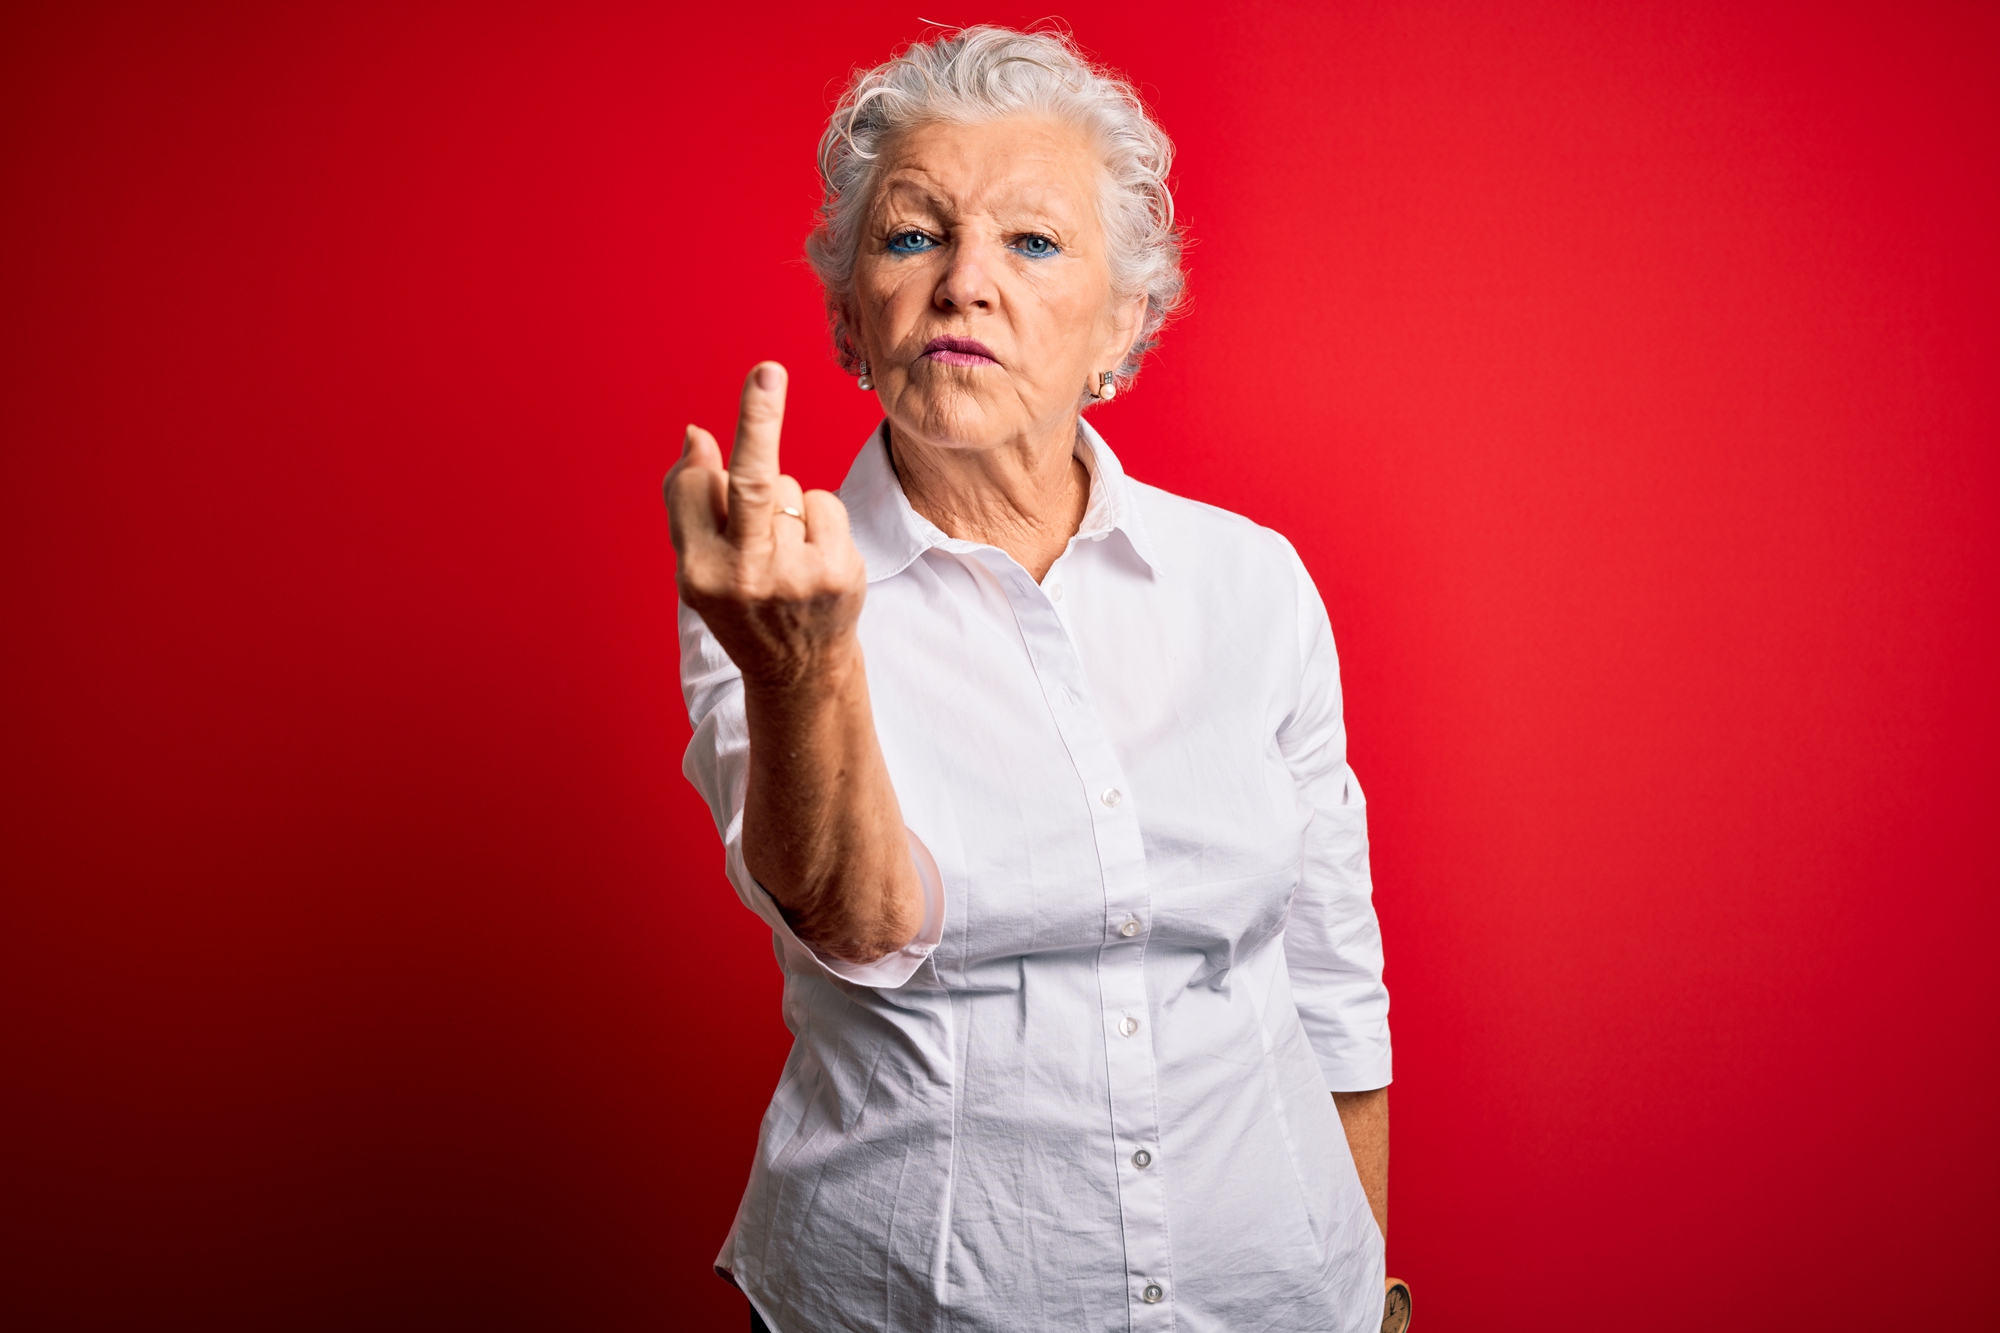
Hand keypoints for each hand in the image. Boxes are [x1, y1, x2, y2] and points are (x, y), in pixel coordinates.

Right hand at [666, 362, 866, 688]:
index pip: (696, 489)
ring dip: (785, 502)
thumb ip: (690, 503)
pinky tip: (813, 552)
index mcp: (698, 572)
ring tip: (784, 550)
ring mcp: (795, 577)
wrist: (798, 670)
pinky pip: (824, 503)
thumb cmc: (742, 603)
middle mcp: (744, 577)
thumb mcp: (700, 565)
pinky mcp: (837, 573)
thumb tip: (697, 435)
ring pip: (788, 488)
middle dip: (759, 423)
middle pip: (751, 482)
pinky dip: (818, 515)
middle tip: (768, 372)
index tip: (725, 400)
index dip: (706, 456)